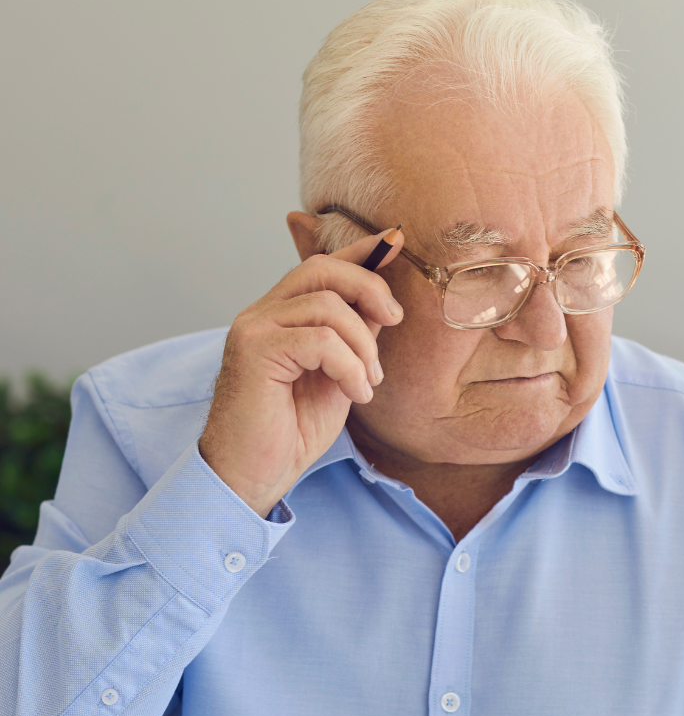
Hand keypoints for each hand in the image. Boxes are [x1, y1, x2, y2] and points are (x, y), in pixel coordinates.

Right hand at [199, 229, 403, 516]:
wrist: (255, 474)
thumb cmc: (291, 431)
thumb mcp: (338, 376)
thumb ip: (353, 337)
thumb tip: (383, 304)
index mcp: (281, 316)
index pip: (322, 266)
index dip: (361, 251)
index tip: (396, 241)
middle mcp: (262, 313)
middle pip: (323, 269)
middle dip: (370, 289)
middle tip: (395, 322)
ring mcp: (254, 329)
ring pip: (328, 306)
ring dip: (363, 346)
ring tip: (367, 383)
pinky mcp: (254, 351)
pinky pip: (321, 340)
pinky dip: (350, 367)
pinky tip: (356, 394)